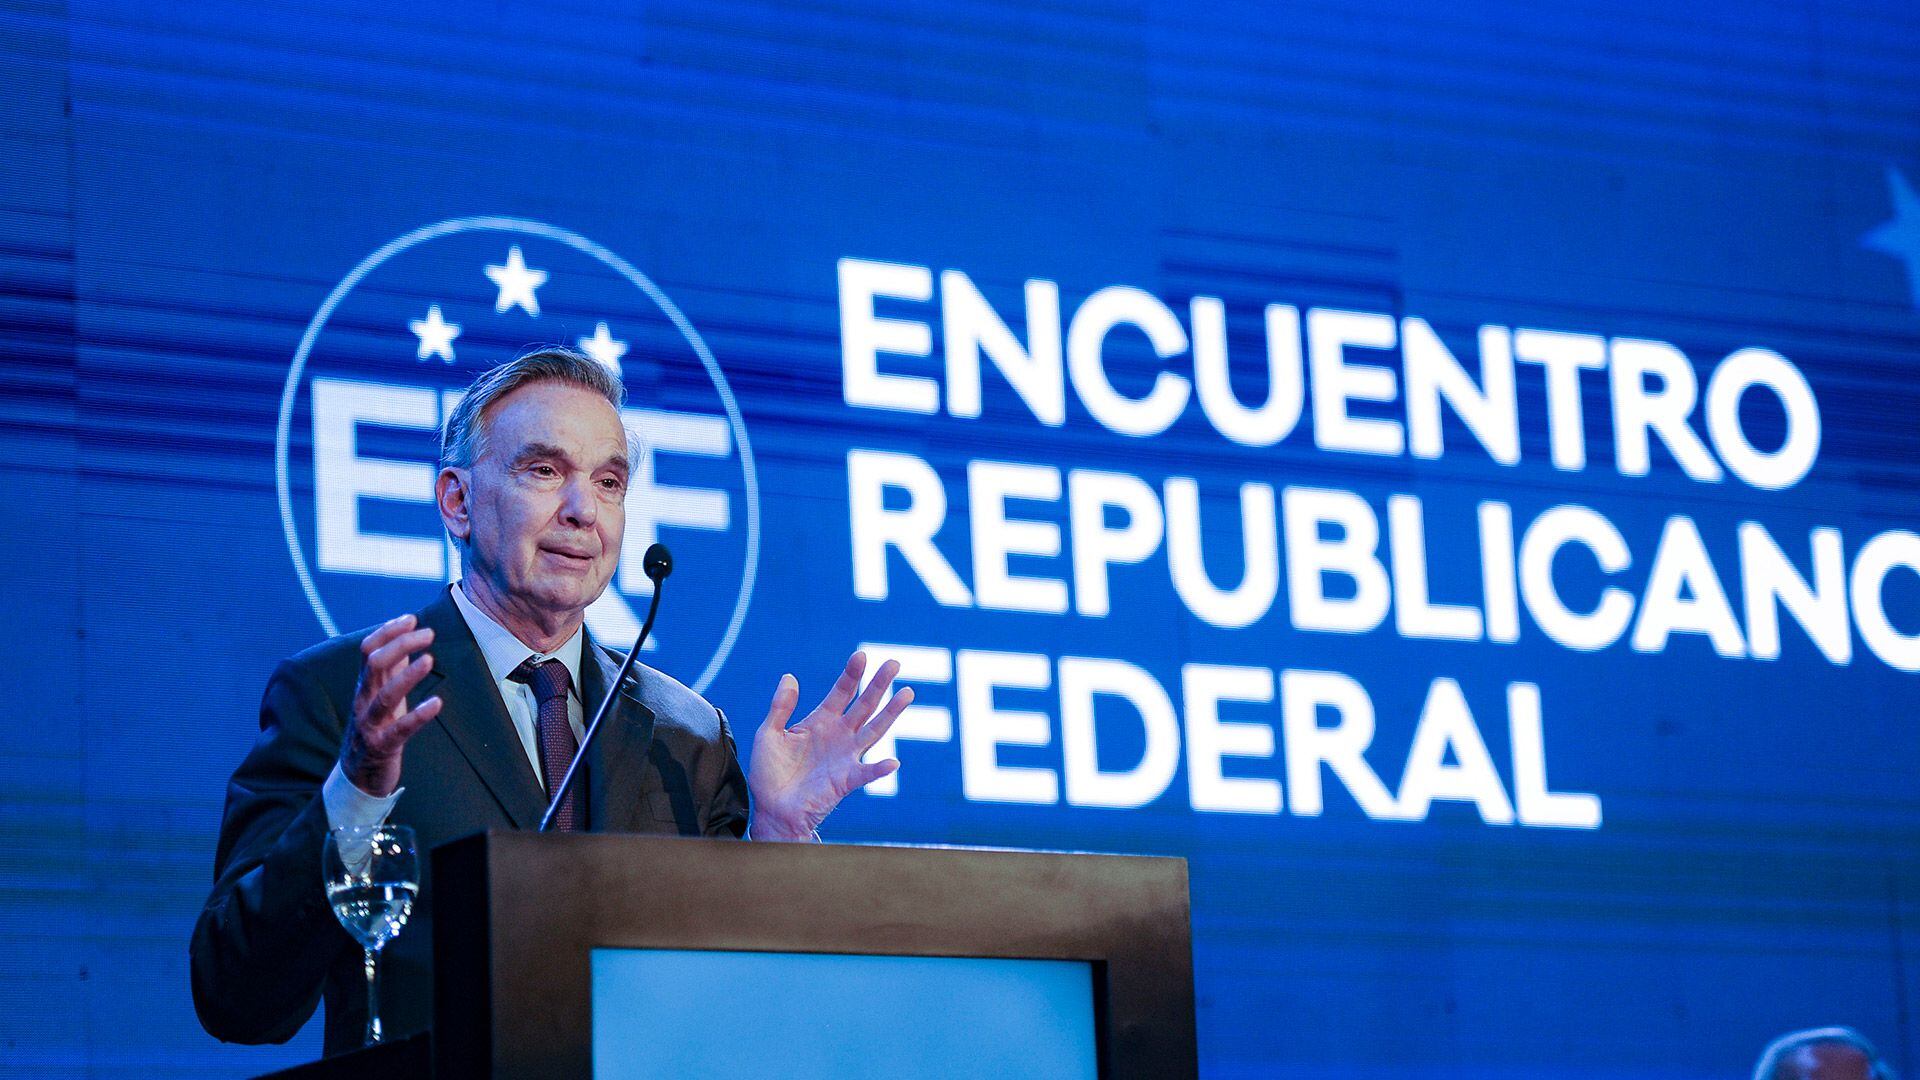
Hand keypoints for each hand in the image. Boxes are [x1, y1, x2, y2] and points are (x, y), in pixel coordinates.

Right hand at [340, 614, 443, 797]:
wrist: (358, 776)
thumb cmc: (375, 728)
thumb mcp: (382, 696)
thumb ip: (392, 670)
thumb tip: (408, 639)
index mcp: (364, 685)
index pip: (368, 650)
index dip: (388, 631)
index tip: (411, 618)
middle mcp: (362, 700)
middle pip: (374, 665)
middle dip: (400, 645)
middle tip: (428, 633)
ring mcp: (369, 724)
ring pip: (384, 695)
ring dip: (407, 675)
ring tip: (430, 659)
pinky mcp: (381, 746)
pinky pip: (400, 730)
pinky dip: (418, 715)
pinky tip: (437, 703)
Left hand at [747, 651, 913, 840]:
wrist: (772, 809)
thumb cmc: (769, 773)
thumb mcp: (768, 734)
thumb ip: (780, 707)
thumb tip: (790, 676)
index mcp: (820, 721)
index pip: (841, 692)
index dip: (851, 674)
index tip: (861, 656)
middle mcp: (838, 735)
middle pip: (864, 705)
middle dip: (879, 684)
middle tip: (894, 663)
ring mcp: (845, 757)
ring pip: (874, 730)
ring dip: (890, 713)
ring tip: (907, 694)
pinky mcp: (845, 781)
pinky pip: (866, 774)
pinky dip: (879, 769)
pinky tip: (892, 763)